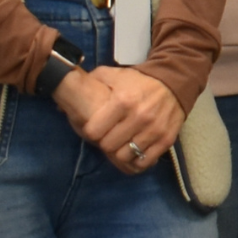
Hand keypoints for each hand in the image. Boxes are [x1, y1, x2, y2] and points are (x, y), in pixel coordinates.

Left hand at [56, 65, 181, 171]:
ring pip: (125, 157)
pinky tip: (134, 153)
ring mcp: (154, 130)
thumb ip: (89, 83)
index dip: (91, 133)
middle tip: (107, 138)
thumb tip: (62, 103)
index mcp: (123, 101)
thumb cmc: (139, 81)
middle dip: (104, 144)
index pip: (94, 132)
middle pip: (108, 146)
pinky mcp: (166, 140)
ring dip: (119, 154)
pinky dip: (136, 161)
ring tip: (120, 146)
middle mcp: (139, 117)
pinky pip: (144, 162)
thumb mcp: (114, 75)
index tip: (95, 129)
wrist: (175, 83)